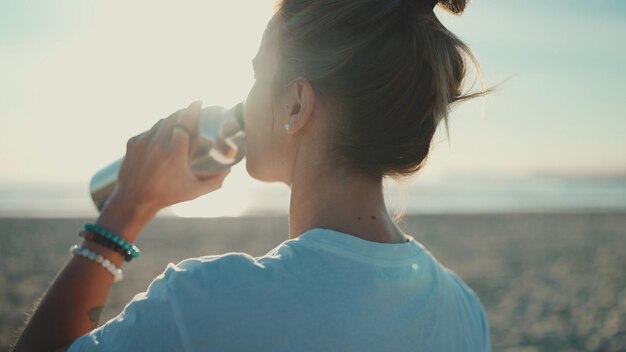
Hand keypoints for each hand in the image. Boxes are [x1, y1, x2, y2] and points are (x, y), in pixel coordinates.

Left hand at [108, 100, 230, 213]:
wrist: (134, 199)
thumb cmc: (167, 195)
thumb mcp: (194, 191)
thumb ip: (215, 182)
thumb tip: (229, 172)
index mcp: (175, 152)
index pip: (185, 121)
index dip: (193, 109)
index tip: (199, 101)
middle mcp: (158, 143)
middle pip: (173, 117)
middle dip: (184, 112)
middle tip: (192, 111)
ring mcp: (143, 141)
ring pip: (160, 122)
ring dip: (171, 121)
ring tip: (179, 123)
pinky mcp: (133, 142)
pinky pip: (149, 130)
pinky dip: (158, 131)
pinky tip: (164, 138)